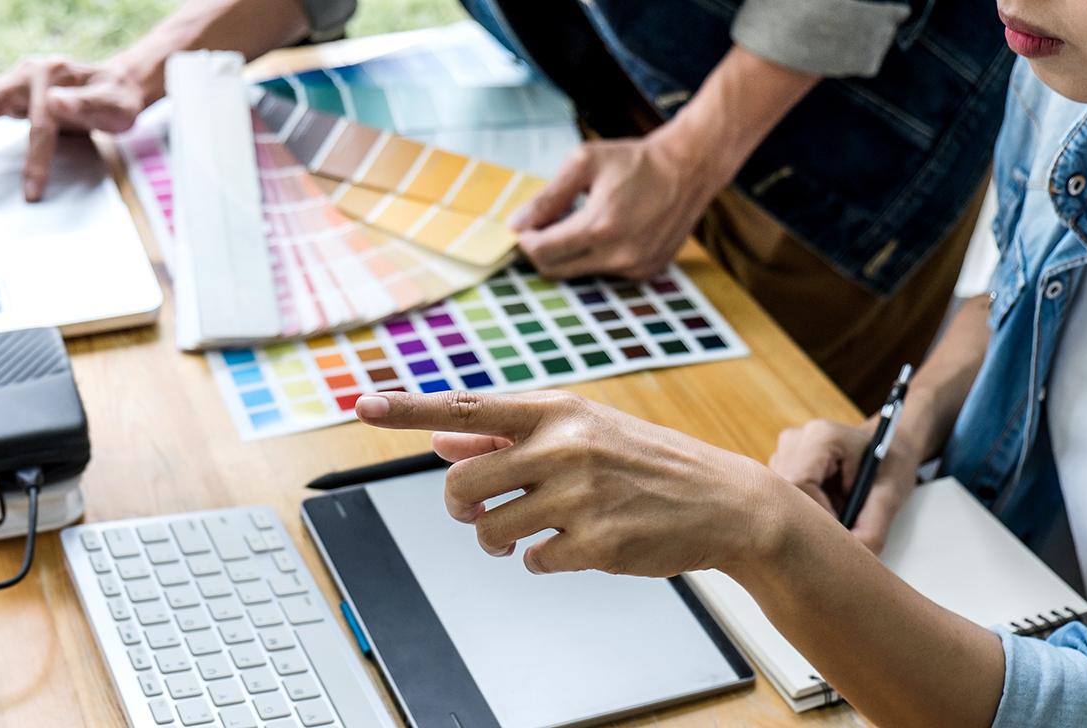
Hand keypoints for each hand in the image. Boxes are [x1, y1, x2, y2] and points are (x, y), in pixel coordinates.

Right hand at [0, 57, 145, 200]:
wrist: (118, 84)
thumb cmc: (118, 98)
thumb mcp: (115, 104)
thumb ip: (88, 104)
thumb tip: (56, 102)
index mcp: (53, 75)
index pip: (38, 122)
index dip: (34, 160)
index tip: (31, 191)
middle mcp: (29, 72)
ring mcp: (16, 79)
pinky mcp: (10, 90)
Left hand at [354, 390, 797, 577]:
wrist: (724, 502)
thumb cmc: (644, 462)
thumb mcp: (582, 431)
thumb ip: (507, 433)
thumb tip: (441, 438)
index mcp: (557, 410)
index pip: (465, 405)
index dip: (407, 409)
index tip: (361, 404)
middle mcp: (563, 445)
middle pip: (462, 484)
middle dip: (463, 506)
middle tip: (483, 508)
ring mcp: (579, 495)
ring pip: (488, 530)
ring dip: (499, 539)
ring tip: (534, 528)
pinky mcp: (594, 543)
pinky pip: (529, 561)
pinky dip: (541, 559)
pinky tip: (576, 544)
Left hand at [508, 118, 735, 280]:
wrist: (689, 167)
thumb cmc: (635, 160)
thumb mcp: (583, 163)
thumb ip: (547, 196)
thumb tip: (515, 224)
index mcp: (600, 227)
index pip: (542, 252)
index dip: (526, 240)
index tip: (525, 226)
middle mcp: (619, 255)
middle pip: (557, 270)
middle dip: (543, 250)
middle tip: (546, 225)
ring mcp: (636, 267)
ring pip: (581, 272)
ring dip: (571, 252)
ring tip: (584, 219)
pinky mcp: (648, 271)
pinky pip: (608, 272)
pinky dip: (598, 255)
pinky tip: (610, 229)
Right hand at [769, 420, 921, 552]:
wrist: (889, 445)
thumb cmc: (890, 465)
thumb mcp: (890, 496)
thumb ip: (872, 528)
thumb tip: (850, 561)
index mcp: (821, 437)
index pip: (799, 485)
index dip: (812, 518)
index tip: (836, 540)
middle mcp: (794, 441)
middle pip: (782, 493)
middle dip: (806, 522)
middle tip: (833, 542)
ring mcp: (782, 453)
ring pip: (778, 499)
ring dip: (802, 519)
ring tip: (834, 521)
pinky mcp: (778, 468)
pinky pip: (780, 500)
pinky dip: (799, 515)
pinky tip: (822, 515)